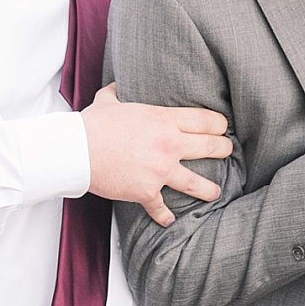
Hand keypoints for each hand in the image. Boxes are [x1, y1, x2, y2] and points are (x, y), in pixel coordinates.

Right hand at [80, 83, 231, 226]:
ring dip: (208, 189)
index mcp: (163, 120)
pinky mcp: (146, 191)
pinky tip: (169, 220)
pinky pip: (160, 208)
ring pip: (195, 182)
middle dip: (223, 149)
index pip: (204, 120)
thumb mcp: (109, 100)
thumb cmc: (91, 125)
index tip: (223, 127)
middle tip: (228, 151)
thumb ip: (119, 92)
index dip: (218, 124)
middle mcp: (168, 145)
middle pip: (209, 147)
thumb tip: (118, 85)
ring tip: (215, 192)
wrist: (76, 151)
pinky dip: (164, 216)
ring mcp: (160, 170)